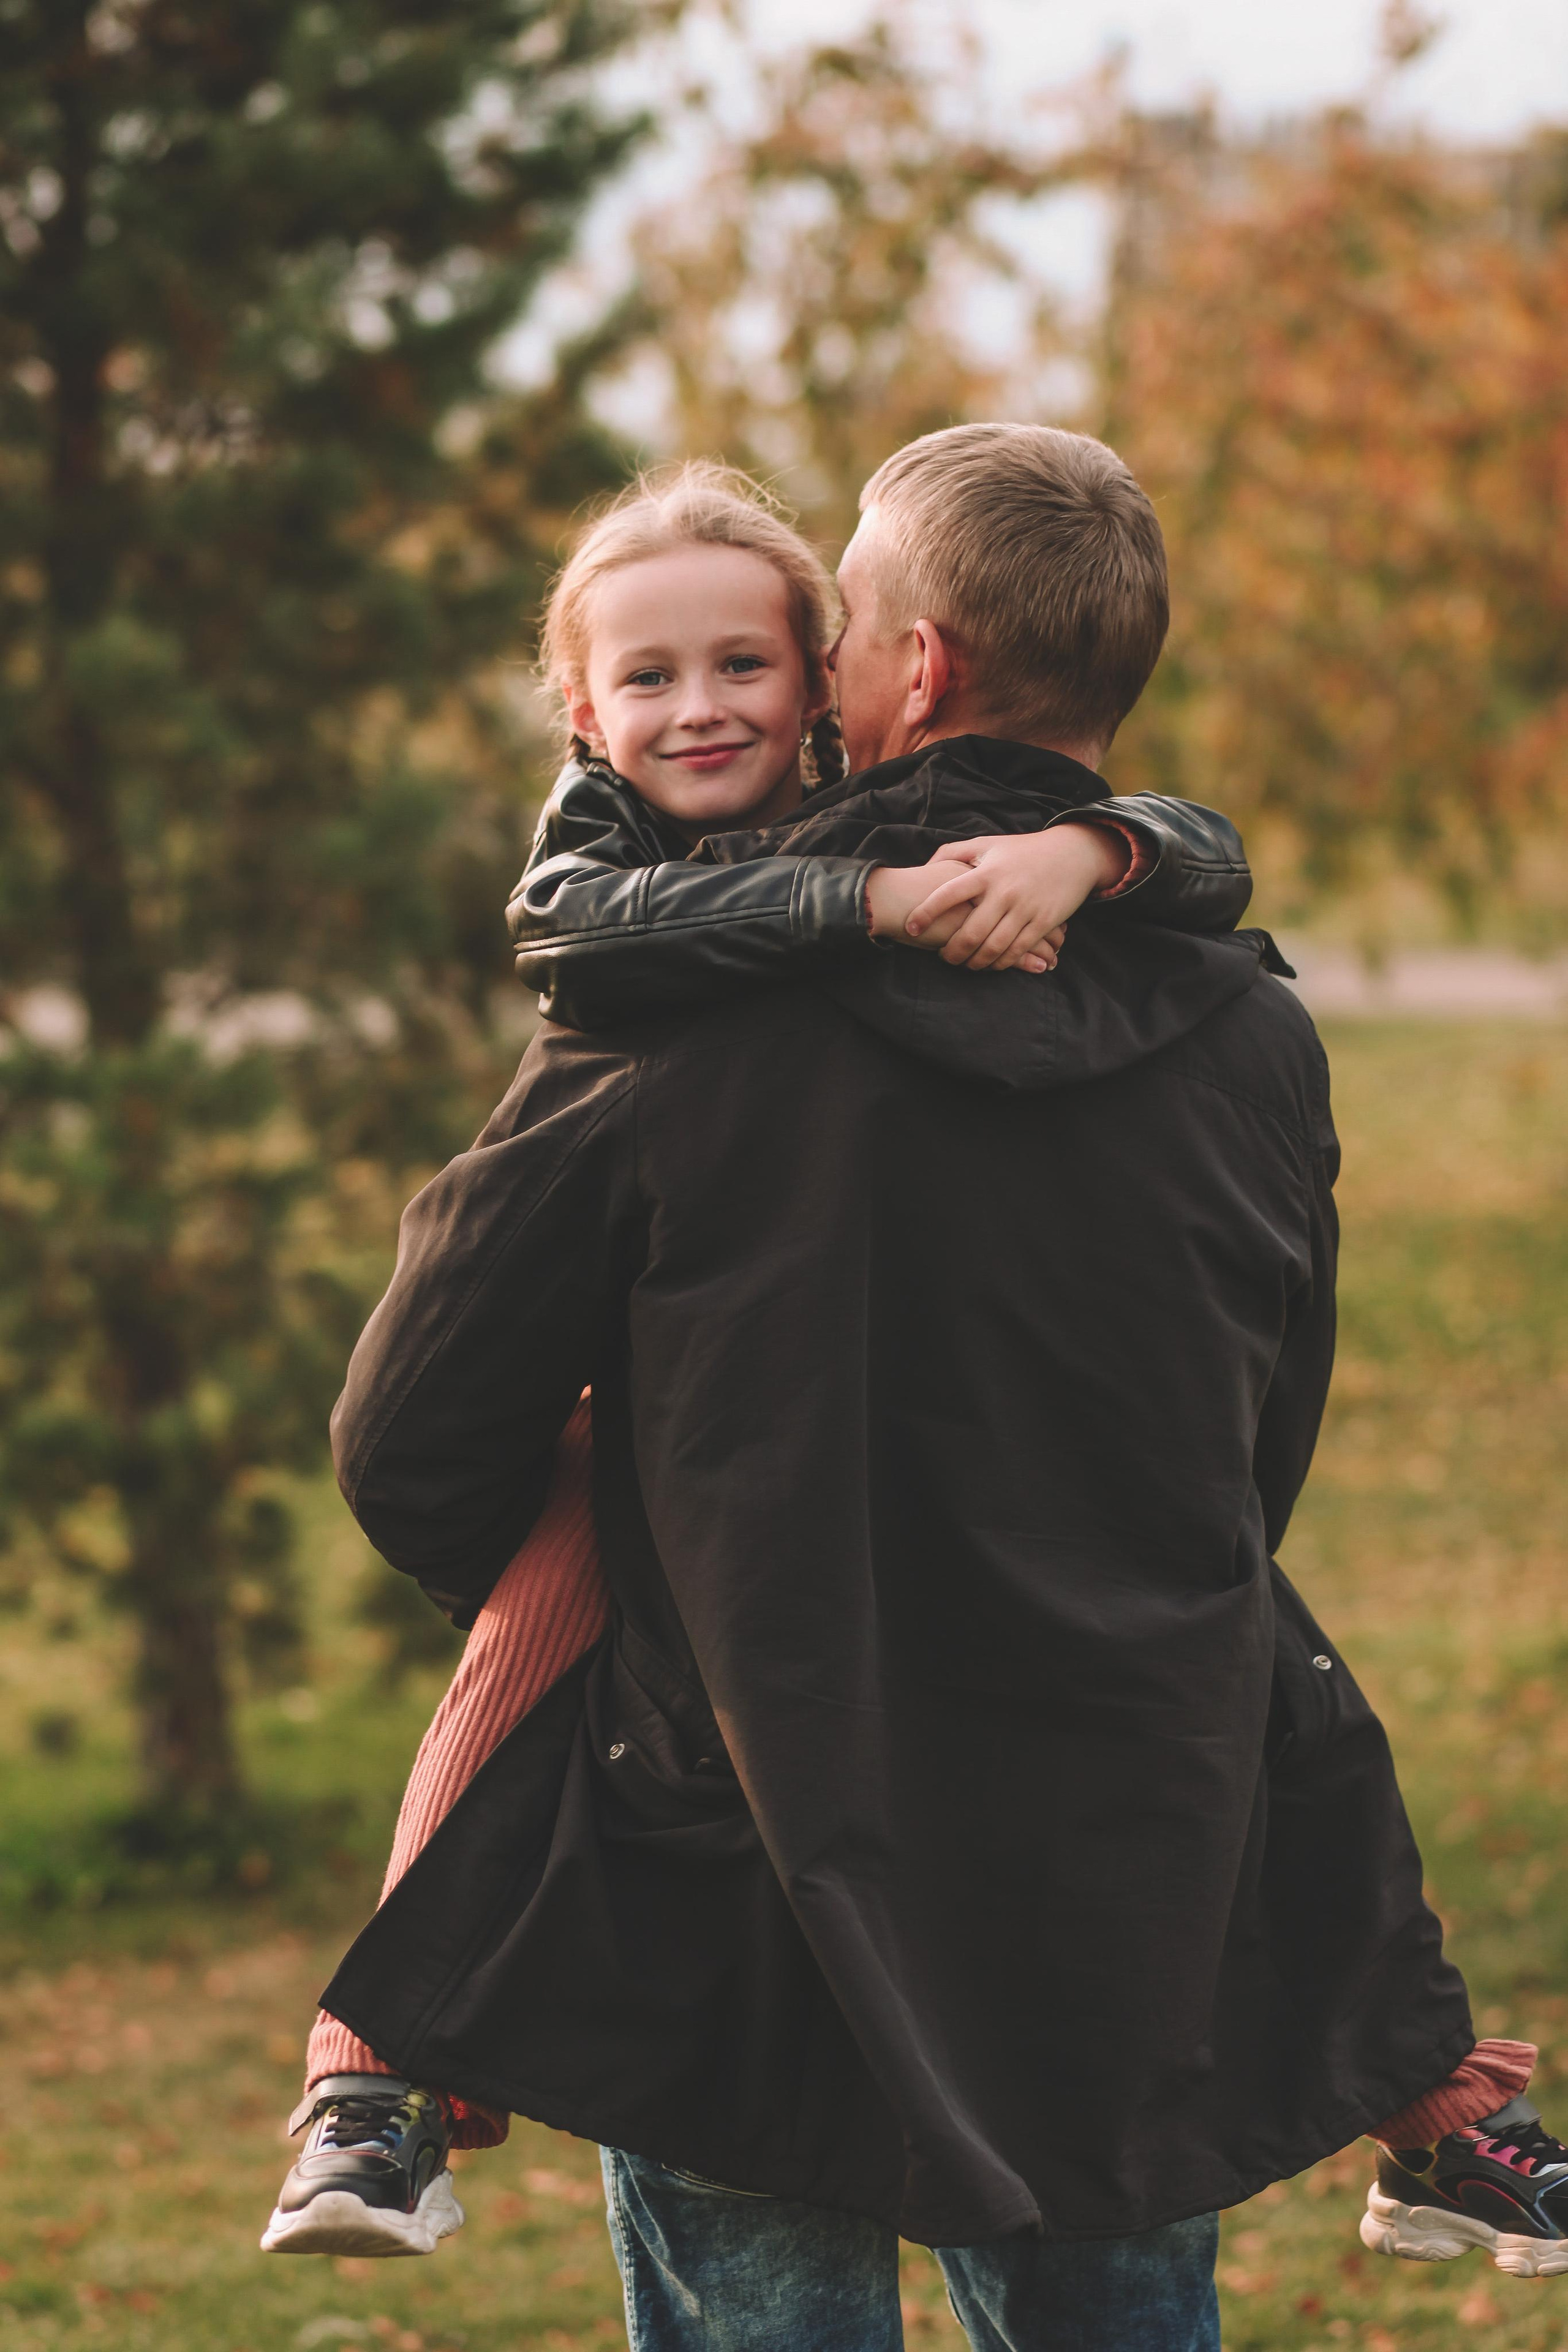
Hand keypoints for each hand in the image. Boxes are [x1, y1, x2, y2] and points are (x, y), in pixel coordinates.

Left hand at [866, 823, 1129, 972]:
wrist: (1073, 853)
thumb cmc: (1022, 850)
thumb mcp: (987, 843)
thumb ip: (953, 852)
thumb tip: (923, 867)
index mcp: (986, 872)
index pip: (948, 894)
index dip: (925, 912)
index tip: (910, 927)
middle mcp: (1004, 891)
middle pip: (970, 933)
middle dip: (951, 952)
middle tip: (942, 957)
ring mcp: (1025, 909)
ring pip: (993, 948)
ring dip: (974, 962)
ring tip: (964, 964)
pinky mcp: (1043, 922)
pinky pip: (1017, 951)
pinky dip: (1000, 963)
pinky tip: (990, 964)